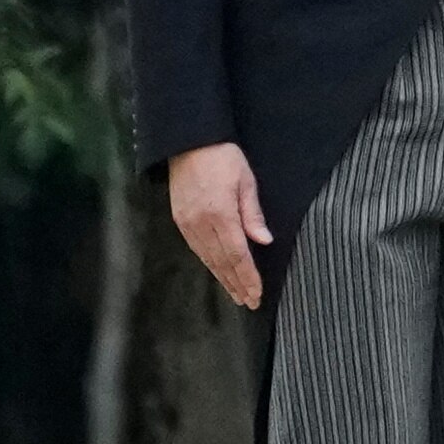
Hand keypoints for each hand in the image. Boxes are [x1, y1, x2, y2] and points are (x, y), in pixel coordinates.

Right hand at [169, 142, 271, 310]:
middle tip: (250, 302)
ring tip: (236, 295)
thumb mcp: (246, 180)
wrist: (188, 141)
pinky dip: (210, 264)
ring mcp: (187, 223)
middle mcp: (201, 223)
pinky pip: (197, 249)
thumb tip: (263, 241)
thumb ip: (253, 214)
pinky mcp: (180, 220)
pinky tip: (218, 272)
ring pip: (208, 259)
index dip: (248, 277)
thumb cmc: (222, 157)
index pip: (237, 255)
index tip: (257, 294)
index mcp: (220, 214)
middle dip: (237, 284)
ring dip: (223, 279)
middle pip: (222, 263)